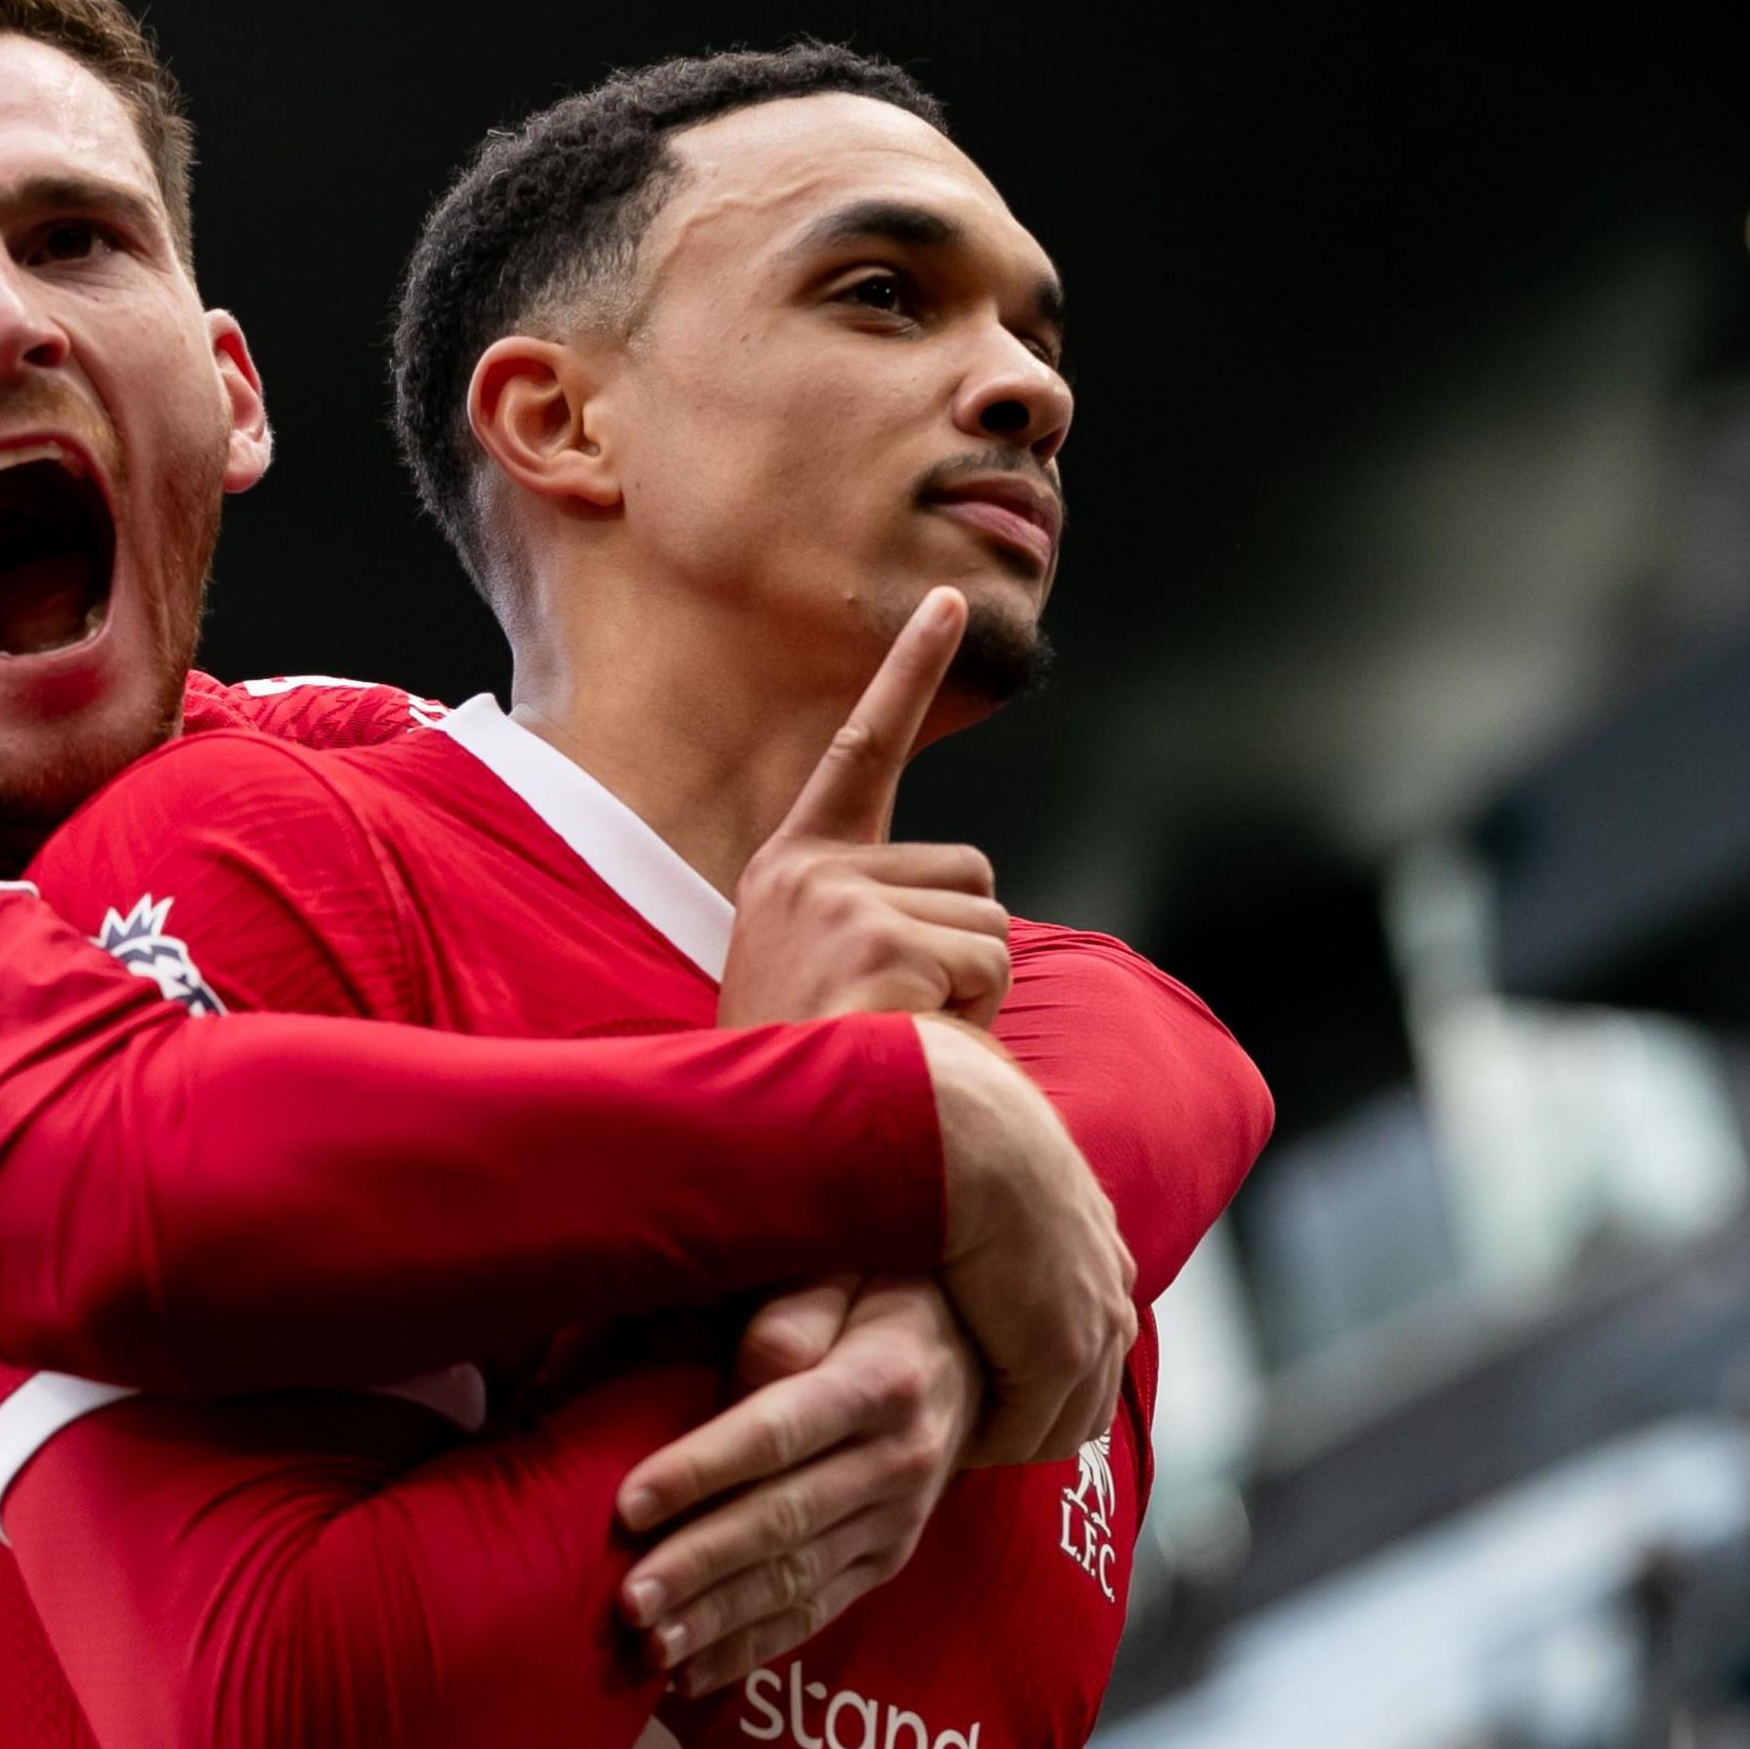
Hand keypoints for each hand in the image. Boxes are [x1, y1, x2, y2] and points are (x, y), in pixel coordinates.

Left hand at [609, 1276, 974, 1694]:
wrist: (982, 1353)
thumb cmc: (885, 1296)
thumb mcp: (850, 1272)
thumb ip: (795, 1313)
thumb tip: (745, 1376)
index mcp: (883, 1382)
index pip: (778, 1433)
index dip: (701, 1470)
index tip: (629, 1505)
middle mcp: (899, 1460)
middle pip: (784, 1521)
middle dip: (700, 1564)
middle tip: (628, 1599)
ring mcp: (898, 1520)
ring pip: (798, 1579)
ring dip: (720, 1619)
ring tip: (650, 1645)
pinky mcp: (889, 1561)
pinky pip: (820, 1611)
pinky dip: (756, 1647)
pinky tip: (695, 1672)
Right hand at [721, 588, 1012, 1030]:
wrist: (759, 1149)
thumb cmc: (810, 1072)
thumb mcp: (828, 975)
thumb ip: (884, 920)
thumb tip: (976, 916)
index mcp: (791, 867)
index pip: (860, 750)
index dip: (906, 670)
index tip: (949, 599)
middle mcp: (807, 870)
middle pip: (972, 869)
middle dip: (965, 946)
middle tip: (892, 1014)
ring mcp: (839, 900)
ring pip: (991, 920)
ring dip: (970, 989)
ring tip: (893, 1036)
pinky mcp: (878, 939)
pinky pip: (988, 962)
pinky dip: (971, 1016)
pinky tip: (903, 1045)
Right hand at [921, 1019, 1134, 1466]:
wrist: (971, 1133)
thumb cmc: (961, 1138)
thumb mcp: (998, 1178)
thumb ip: (998, 1209)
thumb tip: (962, 1214)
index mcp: (1099, 1247)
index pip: (1092, 1340)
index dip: (1039, 1377)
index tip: (984, 1390)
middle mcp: (1110, 1291)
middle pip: (1089, 1394)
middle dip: (1033, 1420)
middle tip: (972, 1433)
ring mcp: (1094, 1327)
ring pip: (1063, 1423)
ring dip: (1009, 1438)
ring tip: (952, 1443)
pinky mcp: (1059, 1356)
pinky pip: (1027, 1432)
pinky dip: (989, 1443)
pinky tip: (945, 1439)